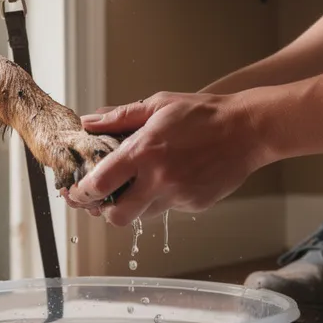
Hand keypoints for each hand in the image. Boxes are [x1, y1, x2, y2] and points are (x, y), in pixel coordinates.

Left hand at [62, 91, 268, 225]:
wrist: (248, 129)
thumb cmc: (203, 114)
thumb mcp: (158, 105)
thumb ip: (120, 117)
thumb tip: (88, 122)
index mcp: (144, 152)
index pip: (99, 185)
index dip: (81, 194)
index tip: (74, 193)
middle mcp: (159, 179)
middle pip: (117, 217)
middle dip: (105, 212)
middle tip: (102, 200)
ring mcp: (179, 195)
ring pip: (142, 215)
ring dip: (134, 205)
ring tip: (138, 183)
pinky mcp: (195, 205)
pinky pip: (168, 208)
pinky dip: (163, 198)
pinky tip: (172, 177)